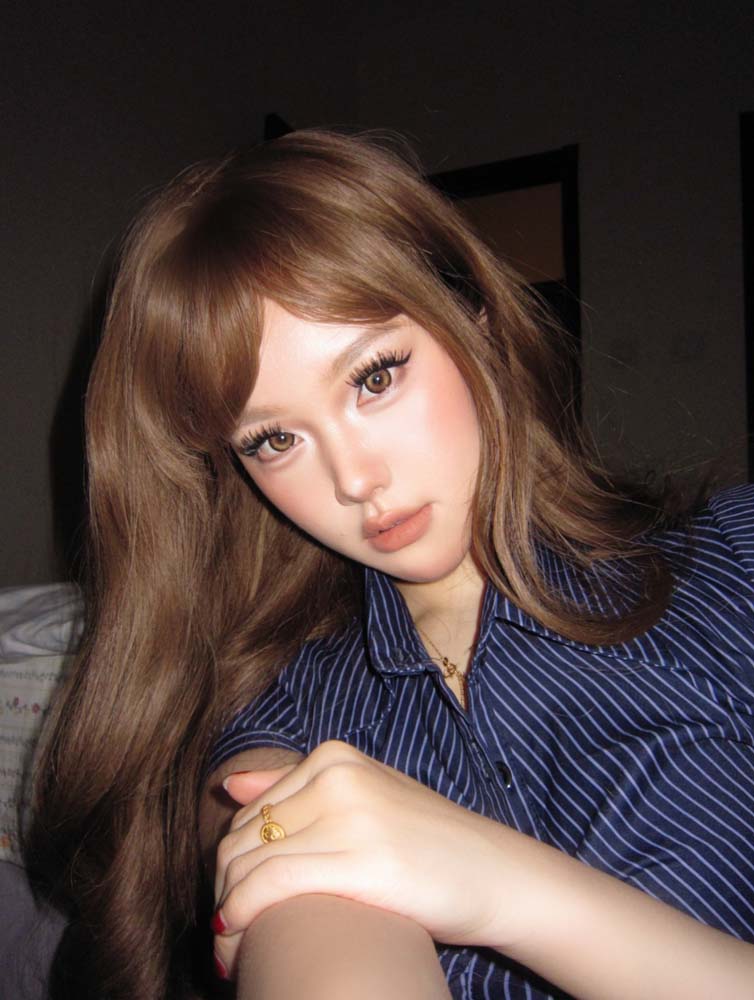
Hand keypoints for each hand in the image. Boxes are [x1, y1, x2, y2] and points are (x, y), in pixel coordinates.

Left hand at [212, 740, 512, 977]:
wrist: (494, 873)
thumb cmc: (426, 842)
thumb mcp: (363, 798)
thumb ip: (296, 787)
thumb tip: (227, 785)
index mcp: (334, 756)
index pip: (249, 813)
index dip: (232, 865)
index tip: (233, 904)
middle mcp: (336, 775)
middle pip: (243, 838)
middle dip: (224, 891)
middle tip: (228, 933)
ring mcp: (350, 814)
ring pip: (249, 864)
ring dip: (227, 914)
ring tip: (231, 949)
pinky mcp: (362, 859)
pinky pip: (272, 885)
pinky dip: (242, 917)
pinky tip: (238, 945)